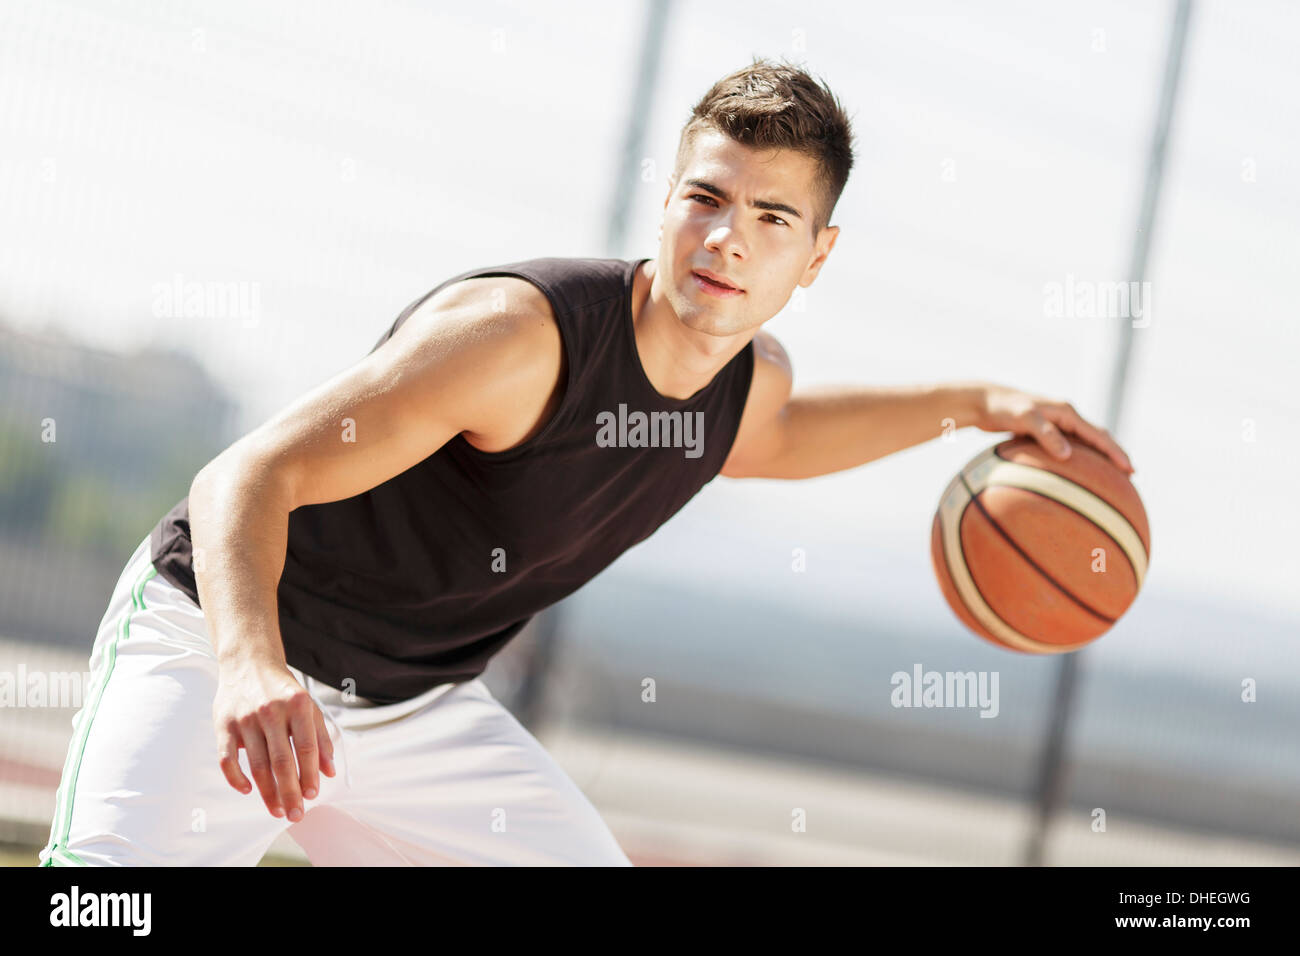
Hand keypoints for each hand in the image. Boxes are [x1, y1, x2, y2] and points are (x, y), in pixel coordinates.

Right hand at [213, 659, 336, 820]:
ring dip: (268, 792)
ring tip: (277, 811)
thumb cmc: (283, 691)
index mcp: (298, 705)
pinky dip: (236, 778)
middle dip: (290, 792)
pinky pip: (227, 759)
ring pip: (257, 765)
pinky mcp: (223, 725)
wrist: (249, 663)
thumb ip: (321, 738)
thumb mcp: (308, 708)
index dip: (310, 774)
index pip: (307, 747)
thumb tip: (329, 772)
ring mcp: (245, 719)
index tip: (313, 795)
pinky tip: (247, 791)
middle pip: (282, 761)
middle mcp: (271, 711)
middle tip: (295, 814)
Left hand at [972, 383, 1134, 474]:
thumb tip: (1067, 455)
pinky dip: (1077, 459)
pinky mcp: (1043, 431)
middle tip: (1130, 476)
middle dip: (1115, 456)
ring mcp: (1055, 423)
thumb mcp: (1025, 419)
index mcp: (1067, 412)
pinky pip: (1067, 446)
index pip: (1099, 435)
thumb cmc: (1003, 409)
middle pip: (1098, 438)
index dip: (1116, 453)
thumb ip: (1046, 434)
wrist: (983, 402)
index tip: (1130, 470)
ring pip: (1084, 443)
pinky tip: (1075, 473)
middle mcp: (1065, 416)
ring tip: (1109, 478)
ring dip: (1098, 458)